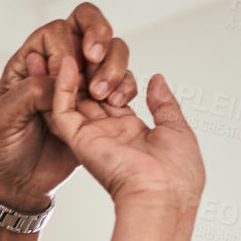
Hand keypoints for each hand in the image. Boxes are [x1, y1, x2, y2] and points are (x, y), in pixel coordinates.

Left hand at [0, 2, 136, 210]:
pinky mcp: (101, 106)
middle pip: (88, 27)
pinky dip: (125, 87)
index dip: (64, 47)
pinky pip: (121, 83)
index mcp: (30, 62)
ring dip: (113, 64)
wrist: (21, 184)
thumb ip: (30, 91)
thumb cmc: (5, 149)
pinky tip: (117, 104)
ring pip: (111, 52)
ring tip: (102, 94)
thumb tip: (62, 76)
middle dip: (97, 34)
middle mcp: (59, 67)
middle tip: (94, 57)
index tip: (63, 74)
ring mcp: (82, 84)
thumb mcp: (4, 118)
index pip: (56, 32)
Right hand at [43, 59, 203, 209]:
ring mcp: (93, 137)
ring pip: (74, 99)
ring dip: (73, 73)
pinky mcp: (80, 140)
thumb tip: (157, 80)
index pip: (116, 99)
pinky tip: (66, 62)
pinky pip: (63, 109)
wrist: (163, 196)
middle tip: (87, 45)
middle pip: (93, 96)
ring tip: (72, 44)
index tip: (111, 58)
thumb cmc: (177, 174)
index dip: (113, 77)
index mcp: (134, 135)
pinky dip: (62, 85)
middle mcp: (110, 136)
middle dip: (90, 71)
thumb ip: (164, 105)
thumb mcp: (178, 130)